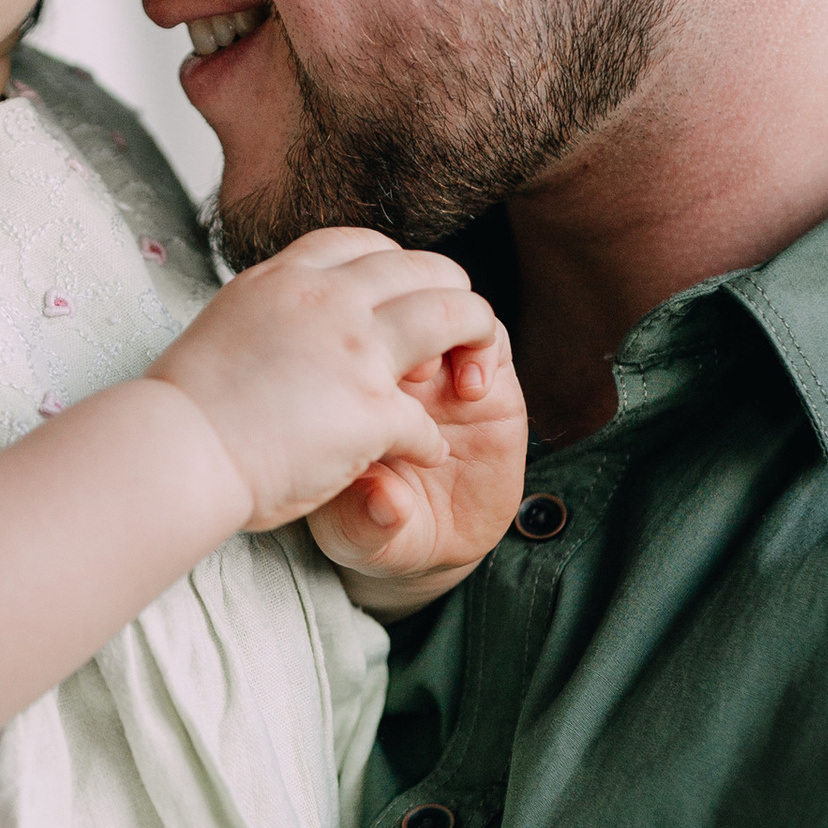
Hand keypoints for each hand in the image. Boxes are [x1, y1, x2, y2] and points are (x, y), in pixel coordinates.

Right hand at [145, 231, 504, 534]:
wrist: (174, 451)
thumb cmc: (181, 409)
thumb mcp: (224, 324)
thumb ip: (266, 313)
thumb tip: (278, 321)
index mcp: (289, 277)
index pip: (365, 244)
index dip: (398, 269)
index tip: (403, 295)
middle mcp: (329, 299)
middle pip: (425, 268)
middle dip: (453, 295)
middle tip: (459, 331)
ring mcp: (356, 350)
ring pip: (455, 315)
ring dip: (475, 341)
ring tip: (473, 378)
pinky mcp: (371, 408)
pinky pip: (428, 421)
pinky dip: (431, 442)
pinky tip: (424, 456)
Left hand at [310, 323, 527, 594]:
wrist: (409, 537)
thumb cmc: (364, 525)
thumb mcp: (350, 536)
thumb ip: (364, 522)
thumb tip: (388, 503)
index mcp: (337, 380)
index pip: (344, 326)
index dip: (355, 337)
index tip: (362, 379)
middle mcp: (382, 359)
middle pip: (392, 290)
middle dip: (403, 315)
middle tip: (405, 369)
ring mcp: (434, 366)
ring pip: (440, 299)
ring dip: (445, 322)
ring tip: (440, 376)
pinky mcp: (485, 382)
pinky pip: (490, 336)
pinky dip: (484, 346)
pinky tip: (472, 390)